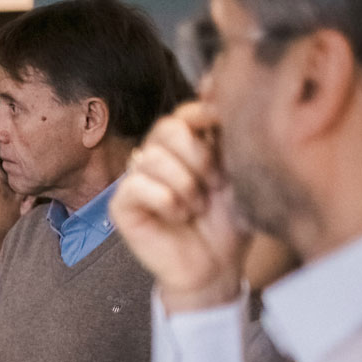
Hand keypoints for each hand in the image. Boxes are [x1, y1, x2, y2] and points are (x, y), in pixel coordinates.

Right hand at [112, 102, 248, 313]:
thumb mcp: (239, 173)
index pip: (186, 112)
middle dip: (199, 156)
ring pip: (153, 157)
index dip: (203, 114)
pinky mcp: (121, 204)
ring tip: (197, 207)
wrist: (217, 266)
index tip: (222, 127)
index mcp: (187, 145)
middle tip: (214, 184)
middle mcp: (158, 157)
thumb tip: (219, 96)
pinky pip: (138, 186)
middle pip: (168, 128)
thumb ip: (229, 137)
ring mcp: (136, 179)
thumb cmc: (229, 222)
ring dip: (184, 185)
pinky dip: (166, 202)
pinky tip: (177, 217)